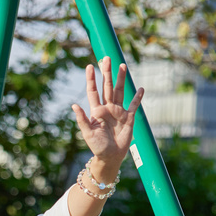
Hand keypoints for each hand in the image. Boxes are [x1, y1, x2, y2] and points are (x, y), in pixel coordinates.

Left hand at [71, 56, 143, 179]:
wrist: (110, 156)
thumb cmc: (96, 146)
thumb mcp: (87, 133)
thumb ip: (82, 119)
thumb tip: (74, 105)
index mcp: (96, 110)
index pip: (93, 91)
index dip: (91, 79)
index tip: (89, 66)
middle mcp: (107, 108)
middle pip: (107, 87)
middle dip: (106, 73)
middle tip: (107, 58)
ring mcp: (118, 112)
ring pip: (120, 91)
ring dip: (121, 79)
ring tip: (122, 66)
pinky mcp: (128, 118)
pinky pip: (134, 105)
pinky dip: (138, 97)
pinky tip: (141, 88)